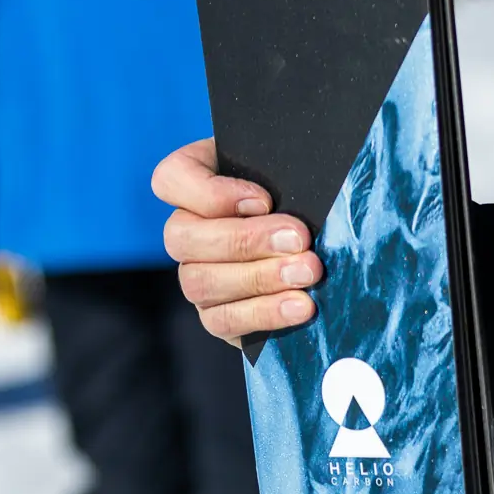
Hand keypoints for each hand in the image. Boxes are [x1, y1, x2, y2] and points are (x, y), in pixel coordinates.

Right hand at [152, 138, 321, 347]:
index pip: (171, 181)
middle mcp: (186, 233)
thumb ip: (285, 172)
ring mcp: (197, 276)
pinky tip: (300, 306)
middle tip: (299, 240)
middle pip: (182, 238)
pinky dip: (264, 314)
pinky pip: (223, 321)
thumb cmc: (304, 197)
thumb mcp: (293, 173)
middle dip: (245, 240)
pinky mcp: (217, 316)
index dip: (210, 193)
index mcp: (195, 185)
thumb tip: (300, 190)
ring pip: (199, 282)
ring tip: (307, 273)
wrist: (323, 249)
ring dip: (258, 278)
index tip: (264, 200)